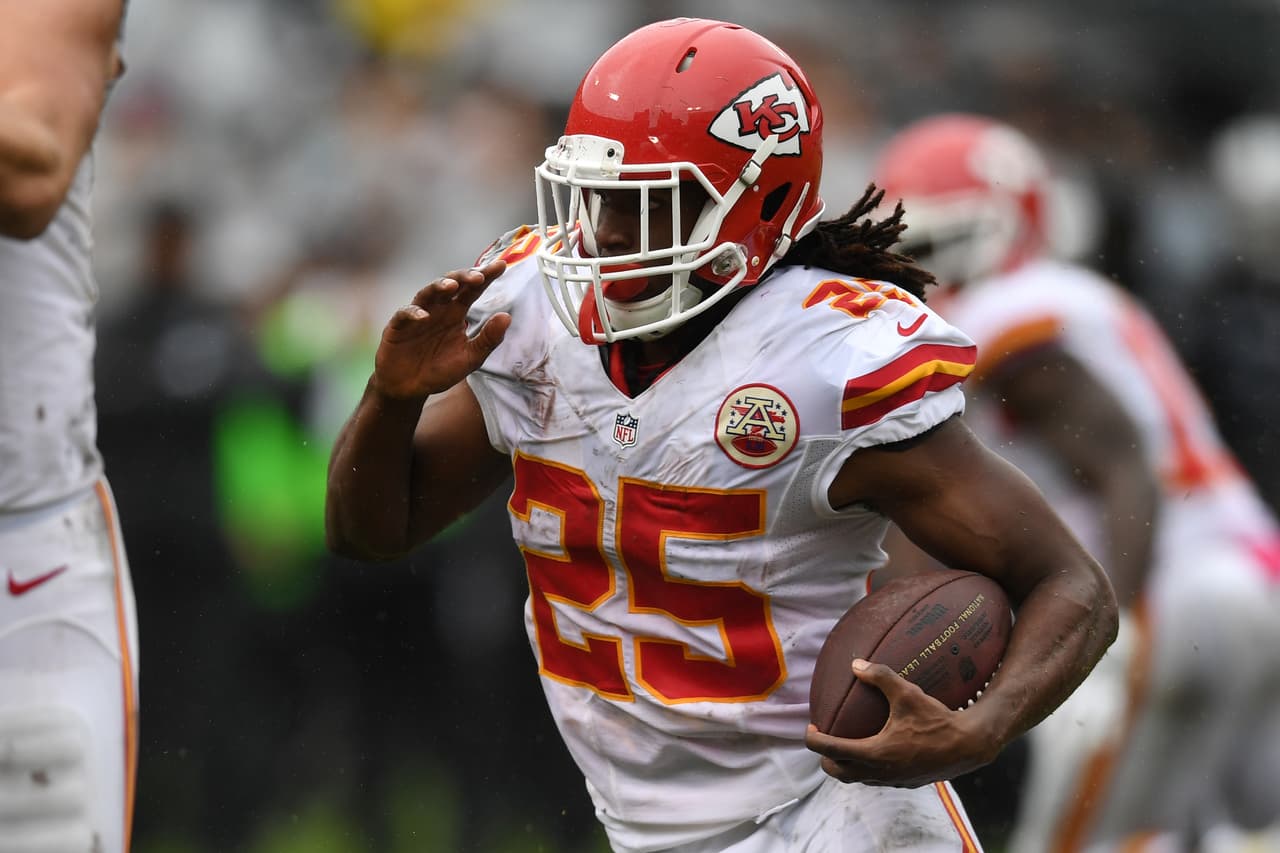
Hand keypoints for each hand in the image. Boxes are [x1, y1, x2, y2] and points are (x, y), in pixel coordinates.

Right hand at [372, 260, 509, 399]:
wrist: (411, 388)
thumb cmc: (440, 370)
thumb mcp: (470, 358)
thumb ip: (488, 339)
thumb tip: (507, 316)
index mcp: (457, 314)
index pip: (473, 290)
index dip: (486, 276)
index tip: (501, 264)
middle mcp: (438, 309)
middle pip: (451, 284)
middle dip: (464, 277)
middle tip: (478, 276)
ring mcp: (417, 315)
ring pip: (427, 293)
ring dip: (438, 287)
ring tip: (452, 286)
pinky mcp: (398, 327)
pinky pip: (404, 314)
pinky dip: (413, 313)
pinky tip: (424, 316)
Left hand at [804, 659, 998, 787]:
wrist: (969, 746)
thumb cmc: (937, 720)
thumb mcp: (908, 693)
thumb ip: (880, 677)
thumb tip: (856, 664)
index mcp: (873, 753)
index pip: (829, 750)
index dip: (812, 738)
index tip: (811, 726)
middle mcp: (879, 773)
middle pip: (837, 772)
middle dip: (825, 756)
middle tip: (826, 736)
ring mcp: (892, 781)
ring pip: (856, 779)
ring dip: (845, 764)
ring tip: (846, 742)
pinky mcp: (905, 783)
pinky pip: (875, 779)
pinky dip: (866, 768)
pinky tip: (875, 750)